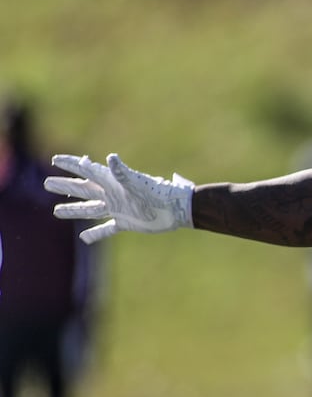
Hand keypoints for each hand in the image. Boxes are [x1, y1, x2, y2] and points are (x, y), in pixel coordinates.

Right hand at [46, 154, 193, 244]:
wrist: (178, 210)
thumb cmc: (160, 193)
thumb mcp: (138, 183)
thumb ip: (123, 173)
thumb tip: (111, 158)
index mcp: (113, 182)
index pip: (87, 170)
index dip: (71, 164)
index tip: (55, 159)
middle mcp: (113, 194)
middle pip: (83, 189)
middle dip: (65, 186)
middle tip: (47, 184)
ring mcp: (118, 209)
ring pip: (90, 209)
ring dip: (73, 210)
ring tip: (56, 211)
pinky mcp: (126, 223)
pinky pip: (106, 229)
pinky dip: (95, 234)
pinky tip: (84, 238)